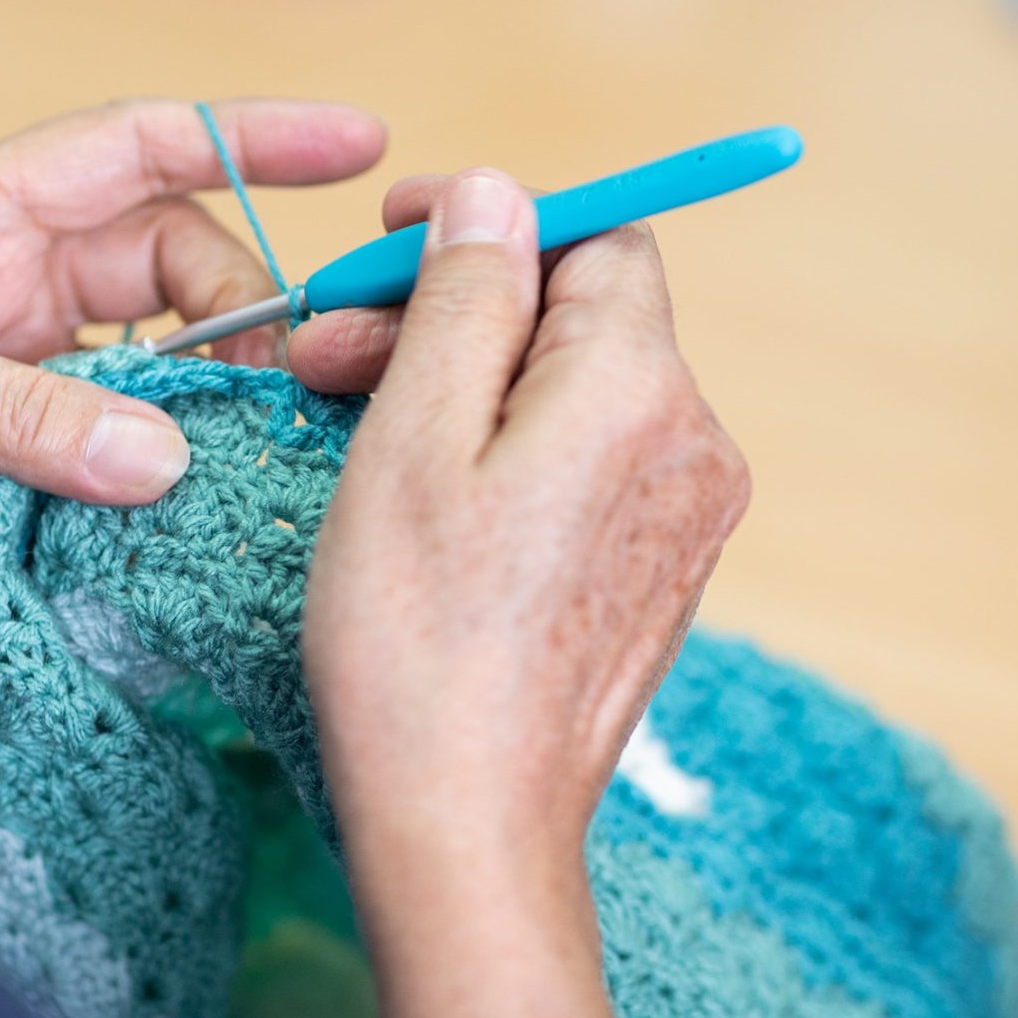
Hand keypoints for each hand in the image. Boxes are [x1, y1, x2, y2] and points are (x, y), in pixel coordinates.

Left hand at [0, 99, 383, 760]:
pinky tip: (222, 516)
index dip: (245, 136)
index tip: (360, 143)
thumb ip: (13, 408)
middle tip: (296, 370)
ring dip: (222, 403)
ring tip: (276, 443)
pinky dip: (181, 494)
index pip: (131, 150)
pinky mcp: (18, 502)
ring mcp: (17, 404)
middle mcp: (3, 302)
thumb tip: (167, 455)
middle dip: (247, 300)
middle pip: (175, 268)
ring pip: (167, 379)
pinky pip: (130, 482)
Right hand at [302, 167, 748, 863]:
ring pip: (575, 391)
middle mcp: (692, 442)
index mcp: (640, 389)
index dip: (493, 221)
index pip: (596, 237)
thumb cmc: (420, 637)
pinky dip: (505, 448)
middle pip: (579, 316)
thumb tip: (498, 194)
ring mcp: (686, 517)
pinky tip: (417, 489)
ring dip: (466, 381)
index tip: (389, 239)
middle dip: (452, 311)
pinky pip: (586, 463)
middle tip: (324, 351)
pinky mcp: (659, 574)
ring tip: (349, 422)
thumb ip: (466, 296)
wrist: (470, 823)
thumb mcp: (414, 437)